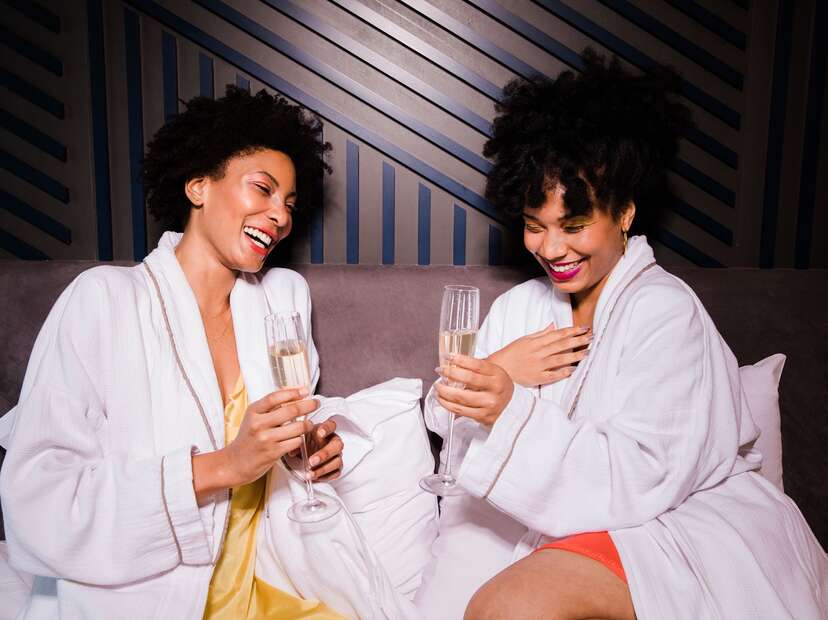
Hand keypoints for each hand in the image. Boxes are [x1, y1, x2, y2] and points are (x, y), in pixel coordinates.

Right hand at [193, 388, 315, 502]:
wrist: (235, 462)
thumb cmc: (248, 437)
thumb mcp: (254, 417)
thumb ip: (271, 404)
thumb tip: (294, 389)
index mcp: (253, 411)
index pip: (275, 397)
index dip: (293, 392)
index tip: (305, 391)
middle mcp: (258, 424)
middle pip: (290, 410)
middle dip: (308, 405)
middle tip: (315, 403)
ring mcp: (266, 439)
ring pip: (297, 427)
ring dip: (308, 424)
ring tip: (309, 424)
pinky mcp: (273, 453)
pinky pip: (295, 442)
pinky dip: (301, 439)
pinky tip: (300, 438)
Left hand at [285, 418, 343, 481]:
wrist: (308, 454)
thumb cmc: (307, 443)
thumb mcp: (301, 440)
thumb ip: (298, 442)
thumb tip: (292, 451)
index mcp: (326, 431)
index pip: (331, 426)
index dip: (327, 429)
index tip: (320, 433)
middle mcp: (334, 442)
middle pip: (337, 446)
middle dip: (325, 454)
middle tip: (312, 461)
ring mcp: (337, 455)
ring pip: (337, 462)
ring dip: (323, 469)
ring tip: (310, 473)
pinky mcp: (336, 468)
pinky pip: (335, 473)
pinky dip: (324, 476)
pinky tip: (314, 477)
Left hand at [434, 354, 513, 426]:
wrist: (512, 407)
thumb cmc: (498, 387)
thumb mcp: (493, 373)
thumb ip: (475, 369)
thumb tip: (451, 364)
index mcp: (498, 374)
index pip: (476, 364)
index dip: (459, 359)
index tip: (447, 356)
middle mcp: (495, 389)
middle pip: (468, 379)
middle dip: (449, 373)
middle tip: (439, 370)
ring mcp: (490, 404)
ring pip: (461, 397)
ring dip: (444, 391)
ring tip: (438, 386)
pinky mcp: (483, 417)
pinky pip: (460, 410)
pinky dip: (447, 404)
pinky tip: (442, 399)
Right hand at [487, 324, 591, 386]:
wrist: (499, 369)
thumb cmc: (511, 353)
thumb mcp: (524, 340)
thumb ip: (541, 334)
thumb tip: (553, 326)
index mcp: (536, 342)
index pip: (557, 335)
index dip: (572, 331)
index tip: (584, 328)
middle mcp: (539, 353)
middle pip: (561, 345)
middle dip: (577, 340)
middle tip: (590, 337)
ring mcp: (538, 366)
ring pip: (560, 359)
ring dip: (574, 355)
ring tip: (586, 352)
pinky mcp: (537, 378)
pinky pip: (552, 375)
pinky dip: (563, 372)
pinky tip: (573, 370)